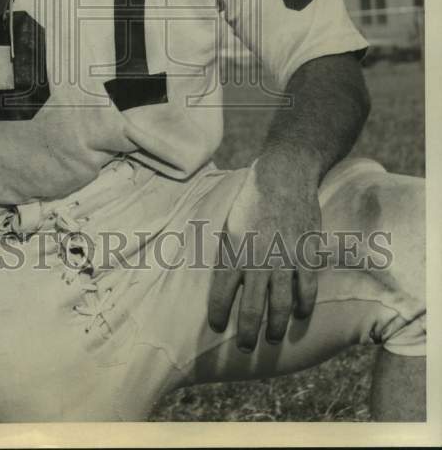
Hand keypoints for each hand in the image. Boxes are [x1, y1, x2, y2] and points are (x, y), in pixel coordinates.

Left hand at [207, 147, 322, 351]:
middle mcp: (258, 259)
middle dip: (247, 334)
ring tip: (271, 338)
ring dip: (275, 327)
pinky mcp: (306, 254)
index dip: (219, 315)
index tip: (217, 327)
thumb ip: (228, 254)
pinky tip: (300, 315)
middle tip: (245, 348)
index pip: (222, 293)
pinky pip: (307, 290)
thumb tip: (223, 282)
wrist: (282, 176)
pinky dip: (304, 307)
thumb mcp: (230, 224)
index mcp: (234, 250)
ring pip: (281, 306)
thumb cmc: (251, 200)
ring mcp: (284, 259)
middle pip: (252, 309)